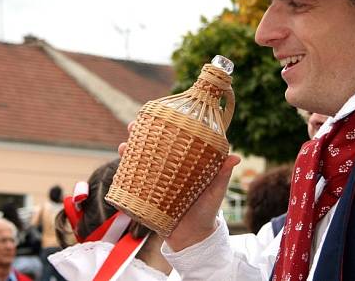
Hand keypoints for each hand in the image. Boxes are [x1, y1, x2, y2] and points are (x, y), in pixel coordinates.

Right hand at [117, 121, 239, 250]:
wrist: (194, 237)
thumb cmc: (207, 211)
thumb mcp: (215, 191)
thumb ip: (222, 175)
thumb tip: (235, 157)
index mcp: (181, 163)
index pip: (168, 140)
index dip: (160, 126)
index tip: (154, 116)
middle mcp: (164, 169)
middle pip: (148, 147)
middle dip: (137, 136)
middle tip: (131, 128)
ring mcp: (153, 182)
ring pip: (137, 162)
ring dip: (127, 152)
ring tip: (123, 148)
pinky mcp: (144, 197)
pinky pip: (131, 183)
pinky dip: (123, 175)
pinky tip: (119, 169)